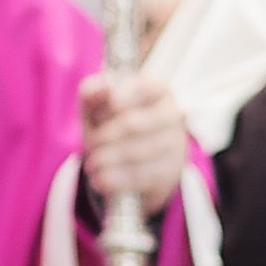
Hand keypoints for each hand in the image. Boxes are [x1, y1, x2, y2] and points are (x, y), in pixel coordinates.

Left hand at [77, 73, 188, 213]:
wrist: (131, 163)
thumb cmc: (111, 125)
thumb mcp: (96, 107)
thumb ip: (93, 92)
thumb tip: (105, 86)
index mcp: (157, 90)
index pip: (143, 88)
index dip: (114, 103)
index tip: (98, 116)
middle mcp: (173, 114)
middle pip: (132, 124)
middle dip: (104, 136)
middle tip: (90, 144)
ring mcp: (176, 144)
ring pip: (136, 152)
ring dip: (106, 159)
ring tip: (92, 163)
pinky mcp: (171, 171)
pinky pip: (140, 176)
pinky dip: (114, 178)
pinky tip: (100, 178)